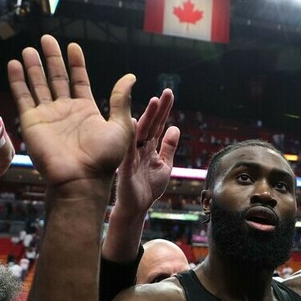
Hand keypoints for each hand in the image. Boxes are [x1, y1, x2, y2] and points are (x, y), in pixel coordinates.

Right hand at [7, 35, 134, 187]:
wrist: (81, 178)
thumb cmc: (104, 158)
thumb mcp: (120, 126)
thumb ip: (121, 100)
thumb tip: (131, 76)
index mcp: (87, 110)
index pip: (79, 80)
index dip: (76, 63)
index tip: (73, 47)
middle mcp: (66, 111)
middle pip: (57, 78)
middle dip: (52, 59)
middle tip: (47, 39)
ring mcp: (48, 116)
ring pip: (38, 84)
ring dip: (33, 67)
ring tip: (28, 49)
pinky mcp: (32, 122)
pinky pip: (23, 97)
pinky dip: (18, 80)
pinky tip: (14, 65)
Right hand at [115, 89, 180, 214]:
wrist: (136, 208)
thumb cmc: (148, 188)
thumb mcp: (164, 165)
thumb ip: (168, 147)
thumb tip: (175, 128)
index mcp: (149, 147)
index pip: (158, 124)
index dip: (164, 110)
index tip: (169, 93)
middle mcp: (140, 148)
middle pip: (150, 124)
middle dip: (158, 109)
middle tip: (166, 92)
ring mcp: (132, 156)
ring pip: (140, 133)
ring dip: (147, 117)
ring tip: (154, 102)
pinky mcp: (125, 166)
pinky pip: (128, 150)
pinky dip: (131, 137)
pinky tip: (134, 122)